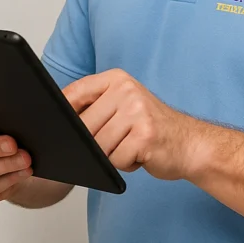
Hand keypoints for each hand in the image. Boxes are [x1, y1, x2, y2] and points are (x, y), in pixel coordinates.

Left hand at [63, 69, 202, 180]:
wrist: (191, 144)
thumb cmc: (150, 128)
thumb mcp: (123, 106)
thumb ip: (94, 107)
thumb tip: (57, 121)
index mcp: (117, 79)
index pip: (75, 92)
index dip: (61, 113)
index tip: (52, 126)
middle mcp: (126, 90)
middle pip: (84, 125)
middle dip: (91, 144)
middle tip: (112, 143)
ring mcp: (137, 111)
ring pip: (99, 146)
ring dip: (111, 155)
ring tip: (129, 147)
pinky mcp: (145, 135)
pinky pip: (116, 159)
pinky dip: (125, 164)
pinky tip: (140, 155)